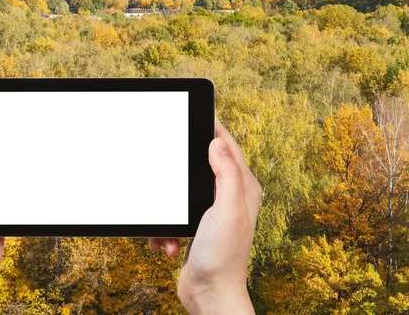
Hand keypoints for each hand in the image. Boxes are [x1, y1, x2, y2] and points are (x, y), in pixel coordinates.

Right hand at [149, 118, 261, 314]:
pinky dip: (166, 229)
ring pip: (182, 190)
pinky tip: (169, 244)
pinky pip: (174, 215)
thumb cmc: (223, 257)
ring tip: (171, 231)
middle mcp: (229, 197)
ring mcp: (211, 212)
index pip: (228, 146)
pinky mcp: (196, 227)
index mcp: (242, 188)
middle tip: (169, 163)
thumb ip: (226, 174)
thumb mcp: (227, 209)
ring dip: (170, 209)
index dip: (214, 128)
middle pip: (203, 164)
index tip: (198, 114)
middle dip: (182, 169)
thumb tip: (217, 143)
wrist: (210, 295)